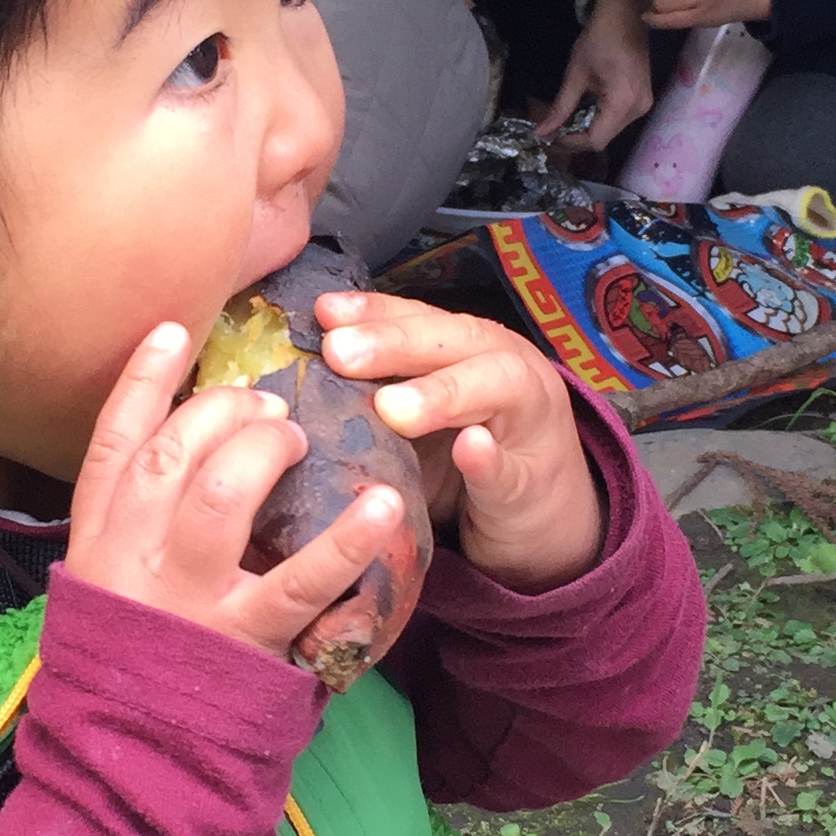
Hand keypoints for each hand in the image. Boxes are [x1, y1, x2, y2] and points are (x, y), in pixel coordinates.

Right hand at [66, 321, 403, 662]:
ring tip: (298, 439)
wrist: (135, 756)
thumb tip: (175, 436)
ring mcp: (189, 600)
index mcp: (98, 539)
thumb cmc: (134, 655)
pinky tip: (383, 504)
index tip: (176, 330)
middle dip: (223, 412)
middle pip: (173, 454)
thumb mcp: (107, 581)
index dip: (143, 379)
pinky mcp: (245, 639)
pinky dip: (348, 538)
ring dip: (266, 450)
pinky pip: (302, 579)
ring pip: (222, 494)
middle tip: (266, 407)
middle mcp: (134, 561)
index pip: (112, 441)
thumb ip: (131, 517)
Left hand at [314, 291, 602, 591]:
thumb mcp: (418, 425)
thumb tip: (291, 385)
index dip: (374, 312)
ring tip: (391, 408)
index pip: (419, 319)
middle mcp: (505, 368)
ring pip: (493, 386)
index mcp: (470, 348)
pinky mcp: (536, 482)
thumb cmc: (468, 462)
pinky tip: (471, 449)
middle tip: (339, 353)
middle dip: (395, 343)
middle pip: (453, 340)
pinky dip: (490, 458)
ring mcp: (528, 422)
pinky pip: (514, 467)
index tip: (324, 314)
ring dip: (441, 393)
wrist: (545, 522)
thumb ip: (375, 398)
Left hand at [533, 0, 652, 152]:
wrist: (626, 15)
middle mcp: (638, 109)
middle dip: (576, 139)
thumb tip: (541, 133)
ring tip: (564, 125)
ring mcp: (644, 105)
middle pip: (604, 139)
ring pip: (610, 132)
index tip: (549, 139)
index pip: (595, 139)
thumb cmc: (599, 38)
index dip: (570, 144)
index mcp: (623, 101)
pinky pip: (617, 121)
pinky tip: (582, 115)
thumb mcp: (575, 74)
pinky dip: (598, 121)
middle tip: (551, 134)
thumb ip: (561, 107)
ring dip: (586, 131)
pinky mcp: (642, 101)